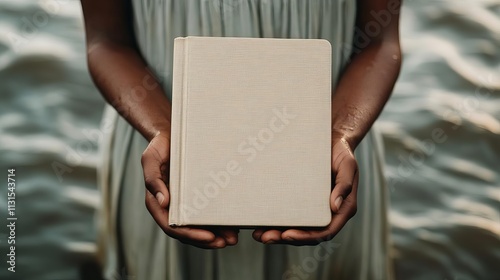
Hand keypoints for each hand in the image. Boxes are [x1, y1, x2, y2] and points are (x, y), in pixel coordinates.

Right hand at [142, 132, 238, 248]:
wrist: (171, 135)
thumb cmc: (160, 146)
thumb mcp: (151, 158)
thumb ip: (153, 179)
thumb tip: (163, 202)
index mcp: (157, 202)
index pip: (172, 225)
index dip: (189, 235)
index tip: (208, 237)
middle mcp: (170, 206)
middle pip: (187, 231)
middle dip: (206, 240)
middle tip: (226, 242)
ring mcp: (183, 203)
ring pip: (198, 227)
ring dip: (215, 236)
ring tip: (232, 238)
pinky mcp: (195, 197)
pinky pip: (205, 214)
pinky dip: (217, 222)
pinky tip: (232, 224)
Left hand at [252, 136, 358, 244]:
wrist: (333, 140)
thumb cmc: (342, 153)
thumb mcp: (348, 165)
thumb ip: (345, 185)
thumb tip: (335, 206)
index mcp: (342, 209)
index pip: (325, 231)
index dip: (307, 237)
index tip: (288, 235)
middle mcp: (328, 213)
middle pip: (307, 234)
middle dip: (286, 238)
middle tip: (266, 237)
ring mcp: (315, 208)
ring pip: (297, 228)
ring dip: (278, 234)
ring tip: (259, 234)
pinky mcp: (303, 201)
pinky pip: (291, 215)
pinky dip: (276, 221)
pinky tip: (260, 221)